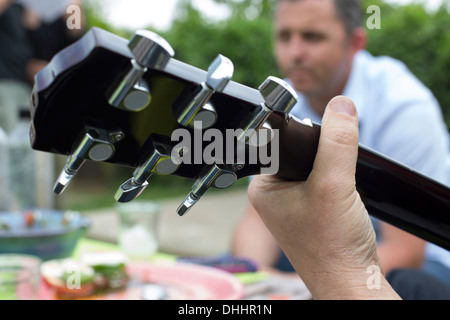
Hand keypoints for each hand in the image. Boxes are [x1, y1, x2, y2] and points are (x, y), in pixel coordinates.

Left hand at [248, 96, 399, 298]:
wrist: (351, 280)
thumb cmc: (333, 246)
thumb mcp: (334, 185)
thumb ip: (337, 143)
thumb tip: (341, 106)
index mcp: (262, 186)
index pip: (278, 141)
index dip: (304, 134)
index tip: (323, 139)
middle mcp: (271, 192)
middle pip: (297, 150)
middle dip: (322, 152)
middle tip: (334, 174)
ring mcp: (290, 201)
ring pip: (312, 164)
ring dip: (331, 166)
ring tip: (339, 189)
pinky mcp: (308, 207)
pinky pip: (321, 178)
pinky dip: (336, 178)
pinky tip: (342, 194)